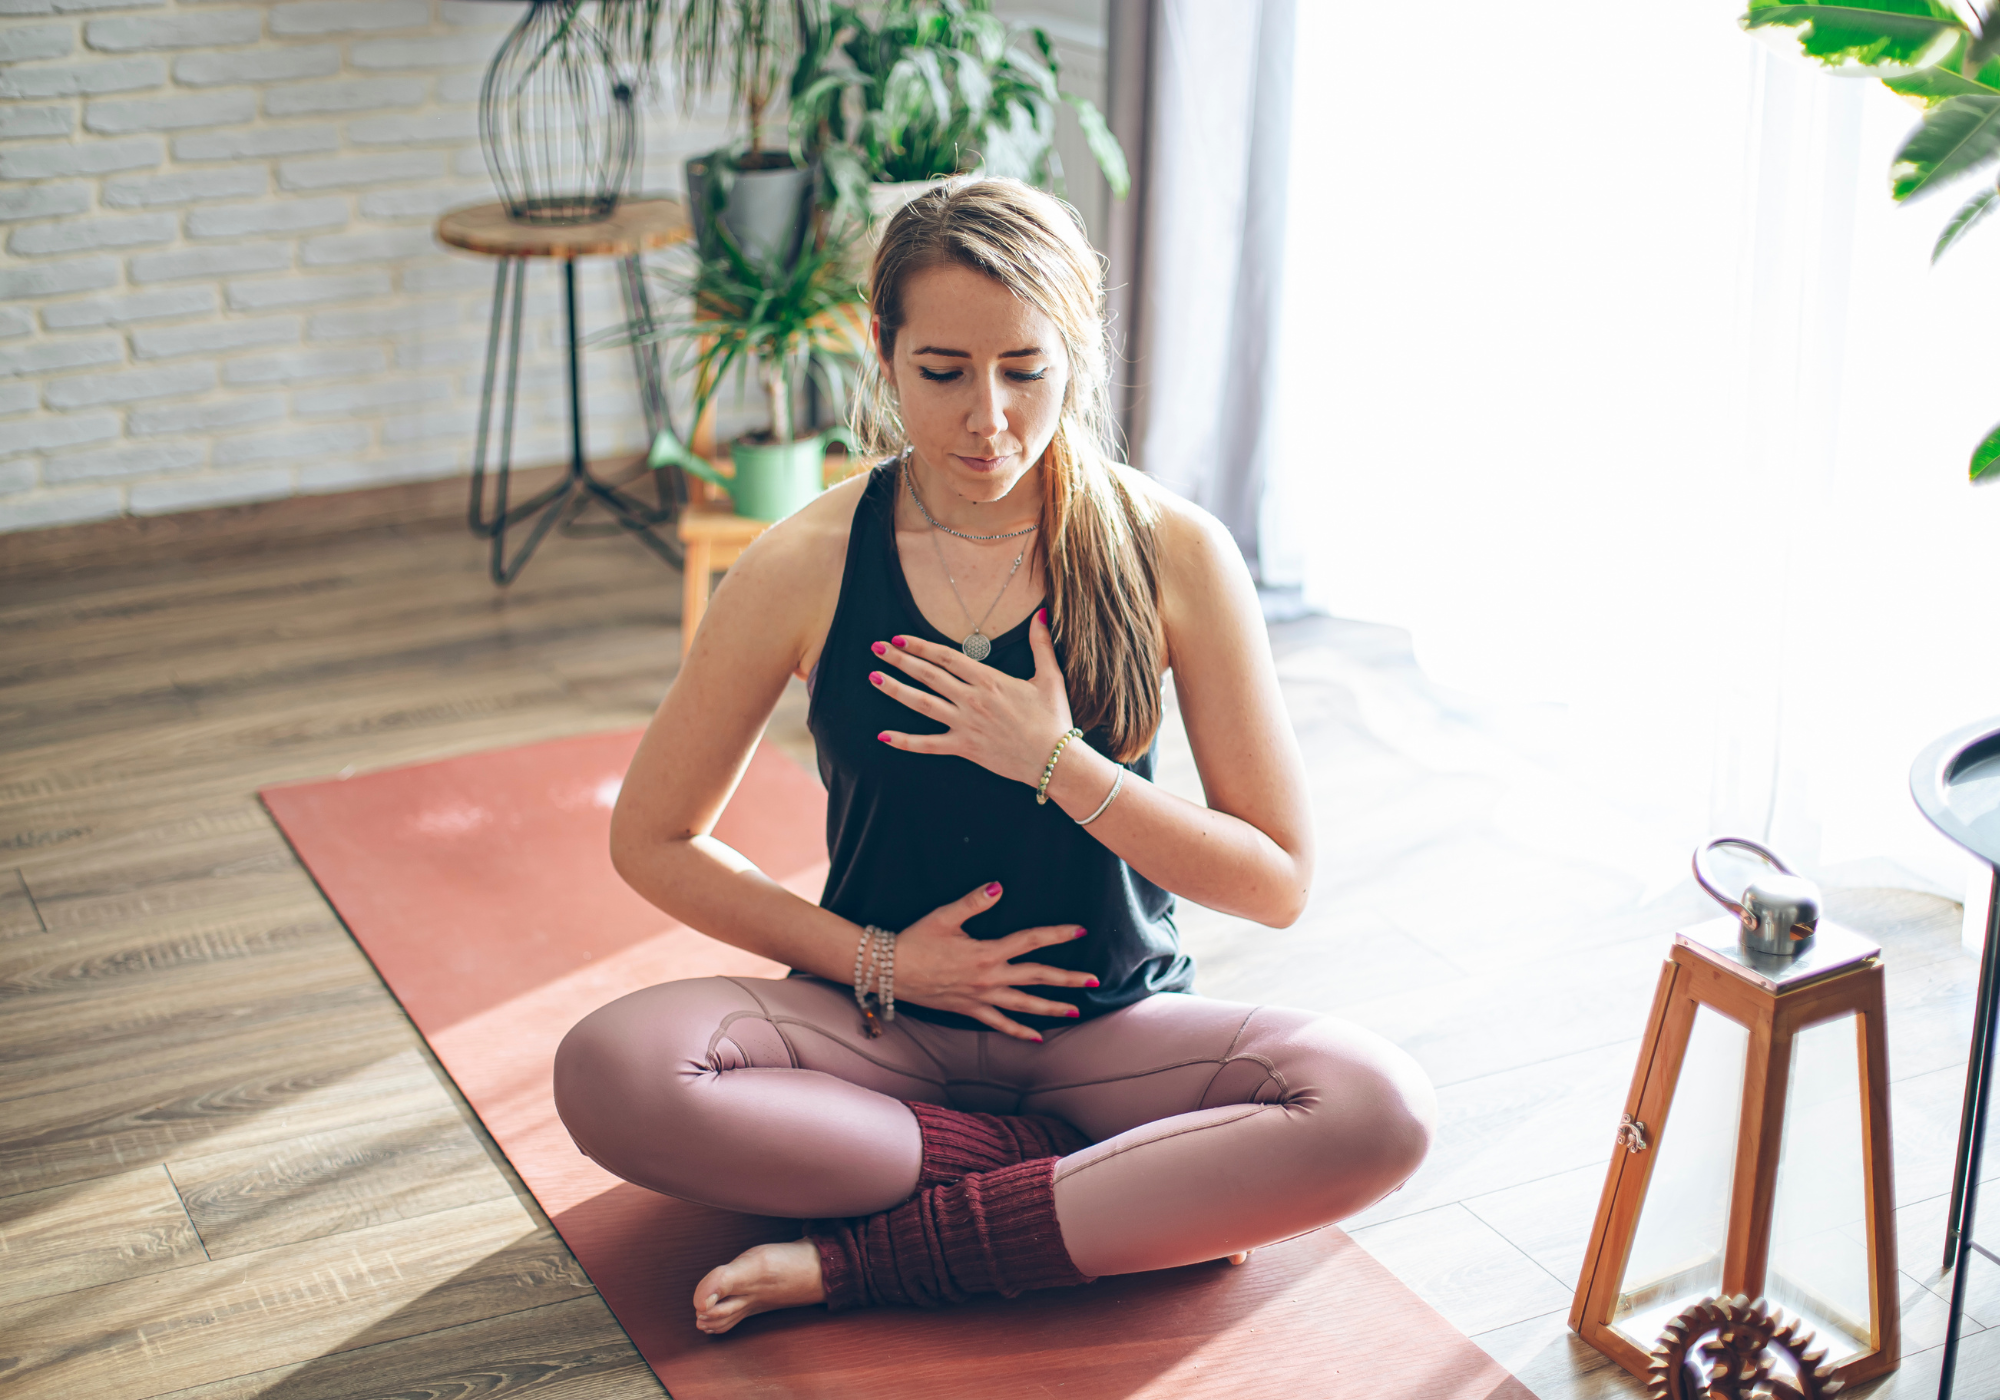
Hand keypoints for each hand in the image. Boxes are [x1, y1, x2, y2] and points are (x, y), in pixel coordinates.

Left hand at [869, 608, 1073, 787]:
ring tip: (873, 677)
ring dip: (895, 690)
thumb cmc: (1054, 719)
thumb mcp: (1050, 677)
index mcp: (989, 680)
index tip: (900, 638)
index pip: (947, 658)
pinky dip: (905, 741)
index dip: (921, 646)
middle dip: (900, 660)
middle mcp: (972, 700)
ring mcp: (965, 725)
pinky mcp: (964, 748)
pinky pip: (928, 744)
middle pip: (928, 675)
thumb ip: (1041, 644)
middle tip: (877, 648)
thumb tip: (1041, 613)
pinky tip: (883, 735)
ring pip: (922, 704)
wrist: (1055, 760)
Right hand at [888, 881, 1096, 1041]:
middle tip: (1094, 979)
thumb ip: (974, 902)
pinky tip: (1038, 1038)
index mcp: (987, 952)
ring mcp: (981, 997)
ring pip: (1025, 1005)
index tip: (1080, 931)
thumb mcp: (945, 916)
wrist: (890, 971)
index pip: (1031, 941)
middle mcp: (989, 977)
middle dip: (1068, 978)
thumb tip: (999, 887)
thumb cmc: (916, 940)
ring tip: (1077, 1010)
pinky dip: (1020, 1032)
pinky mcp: (970, 1010)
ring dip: (1053, 1007)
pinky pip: (1000, 1024)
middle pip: (1037, 977)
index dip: (1057, 935)